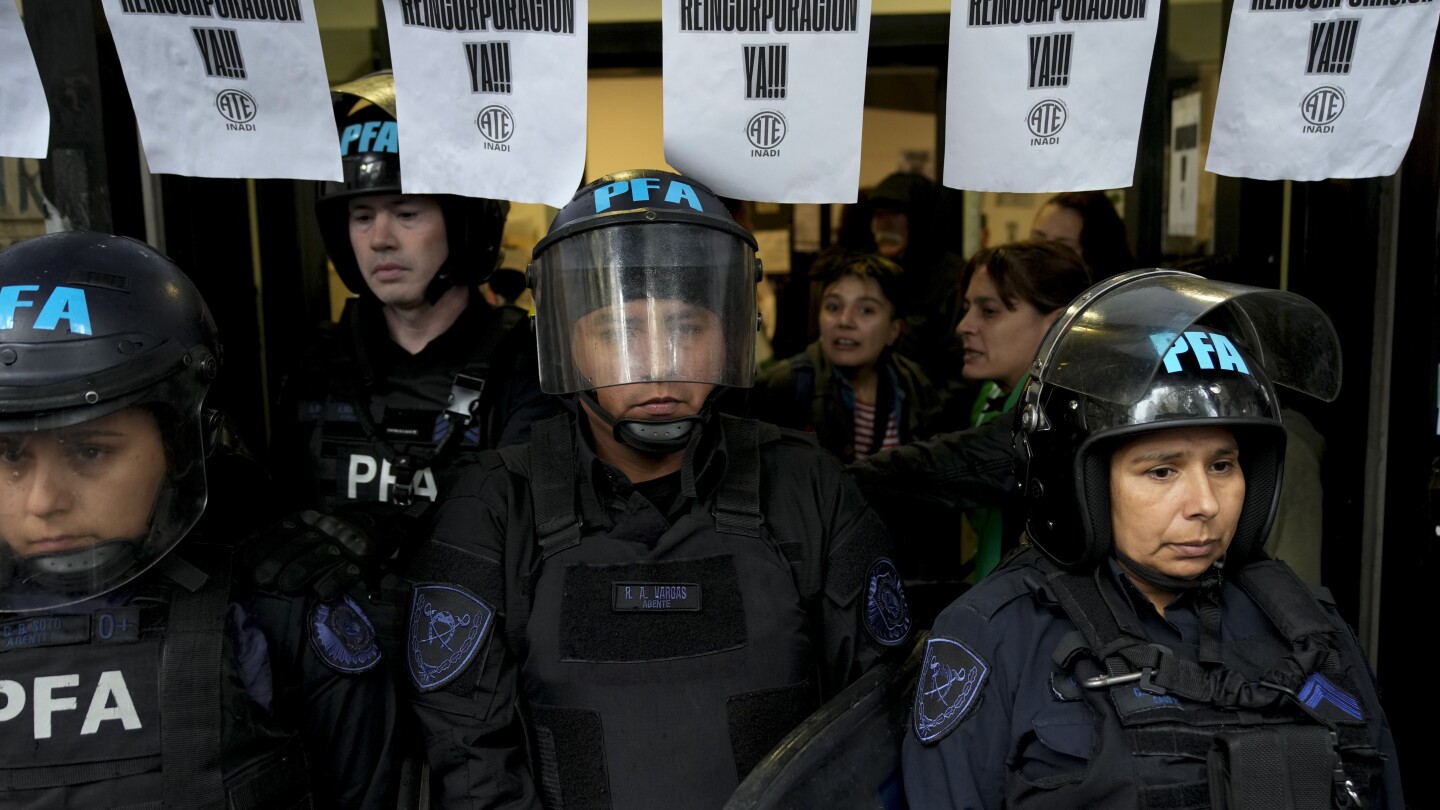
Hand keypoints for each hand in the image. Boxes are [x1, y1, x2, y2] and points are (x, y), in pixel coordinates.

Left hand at [247, 507, 400, 599]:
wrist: (372, 527)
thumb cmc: (327, 537)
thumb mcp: (306, 530)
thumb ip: (280, 543)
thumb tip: (244, 561)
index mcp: (308, 521)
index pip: (283, 531)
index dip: (264, 546)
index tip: (246, 563)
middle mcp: (325, 530)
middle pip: (299, 545)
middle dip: (278, 561)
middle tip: (261, 579)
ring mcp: (343, 546)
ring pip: (320, 557)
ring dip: (302, 571)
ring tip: (286, 586)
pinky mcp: (360, 562)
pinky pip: (346, 572)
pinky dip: (334, 582)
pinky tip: (322, 593)